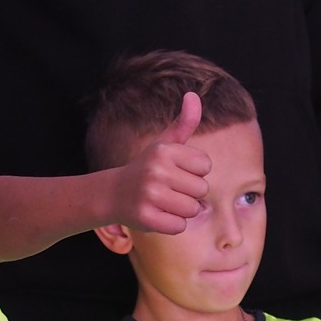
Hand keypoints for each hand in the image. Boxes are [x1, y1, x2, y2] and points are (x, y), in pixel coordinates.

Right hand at [112, 92, 211, 234]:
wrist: (115, 194)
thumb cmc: (148, 169)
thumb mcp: (165, 144)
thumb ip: (184, 123)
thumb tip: (194, 95)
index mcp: (164, 150)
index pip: (205, 166)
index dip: (194, 172)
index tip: (176, 172)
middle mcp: (156, 170)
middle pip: (201, 189)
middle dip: (190, 193)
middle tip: (169, 190)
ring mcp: (150, 195)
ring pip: (192, 209)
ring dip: (182, 210)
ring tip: (164, 202)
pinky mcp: (146, 217)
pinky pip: (179, 226)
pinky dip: (172, 224)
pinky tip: (158, 215)